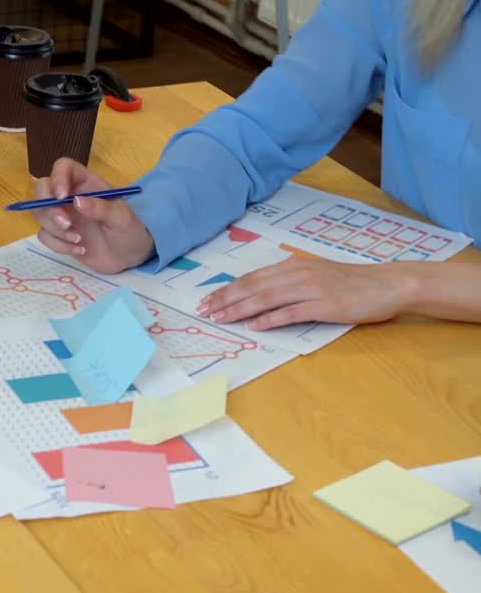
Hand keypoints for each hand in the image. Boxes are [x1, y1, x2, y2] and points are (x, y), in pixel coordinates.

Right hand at [32, 158, 154, 273]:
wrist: (129, 257)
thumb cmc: (129, 231)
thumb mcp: (121, 218)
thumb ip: (101, 208)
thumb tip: (76, 201)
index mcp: (86, 183)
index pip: (63, 167)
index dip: (58, 178)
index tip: (62, 197)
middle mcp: (70, 196)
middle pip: (42, 188)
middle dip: (48, 207)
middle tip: (66, 224)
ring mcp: (62, 215)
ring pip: (39, 214)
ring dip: (55, 230)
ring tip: (79, 240)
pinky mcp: (58, 235)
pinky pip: (44, 236)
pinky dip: (59, 245)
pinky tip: (79, 249)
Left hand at [197, 259, 414, 329]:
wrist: (388, 284)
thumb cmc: (352, 282)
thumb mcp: (317, 274)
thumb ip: (291, 280)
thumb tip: (264, 291)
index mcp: (294, 266)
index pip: (252, 277)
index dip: (228, 289)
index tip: (208, 300)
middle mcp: (299, 274)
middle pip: (253, 287)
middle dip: (225, 299)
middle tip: (204, 311)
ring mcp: (311, 289)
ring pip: (266, 298)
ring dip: (240, 309)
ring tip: (220, 319)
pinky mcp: (324, 305)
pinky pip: (291, 313)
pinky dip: (270, 319)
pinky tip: (254, 326)